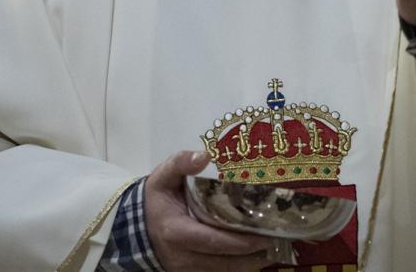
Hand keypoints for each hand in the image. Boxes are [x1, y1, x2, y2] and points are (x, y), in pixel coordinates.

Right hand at [144, 150, 271, 270]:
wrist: (135, 226)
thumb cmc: (156, 199)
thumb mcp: (162, 176)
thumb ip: (181, 163)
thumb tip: (205, 156)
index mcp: (176, 231)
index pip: (213, 241)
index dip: (241, 241)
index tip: (266, 234)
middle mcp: (182, 256)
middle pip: (225, 262)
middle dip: (254, 253)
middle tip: (280, 238)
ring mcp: (186, 270)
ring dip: (251, 263)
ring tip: (273, 246)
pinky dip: (240, 267)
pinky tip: (257, 255)